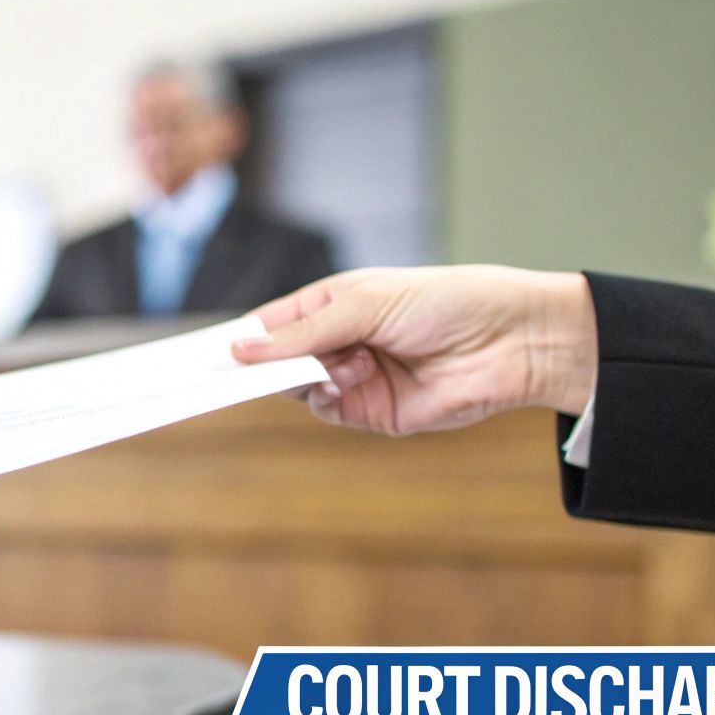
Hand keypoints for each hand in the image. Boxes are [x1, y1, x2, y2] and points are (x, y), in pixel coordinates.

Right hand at [231, 266, 597, 435]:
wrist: (510, 342)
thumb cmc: (444, 301)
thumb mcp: (364, 302)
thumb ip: (303, 331)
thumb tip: (241, 349)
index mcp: (332, 305)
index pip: (272, 324)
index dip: (240, 336)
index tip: (204, 351)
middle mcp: (338, 343)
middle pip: (276, 361)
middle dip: (255, 365)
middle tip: (224, 372)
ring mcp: (353, 379)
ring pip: (298, 387)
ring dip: (302, 376)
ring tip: (327, 361)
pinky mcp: (373, 413)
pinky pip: (328, 409)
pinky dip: (325, 396)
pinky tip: (344, 377)